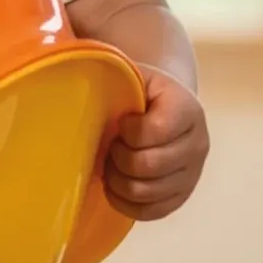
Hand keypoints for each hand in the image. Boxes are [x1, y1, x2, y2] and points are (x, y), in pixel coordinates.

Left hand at [104, 68, 208, 220]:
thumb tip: (64, 50)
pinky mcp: (180, 197)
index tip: (119, 122)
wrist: (161, 109)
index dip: (127, 131)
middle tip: (110, 146)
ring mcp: (192, 173)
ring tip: (111, 163)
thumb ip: (108, 68)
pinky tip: (116, 183)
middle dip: (119, 158)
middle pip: (149, 166)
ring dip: (118, 180)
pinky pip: (149, 212)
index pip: (155, 130)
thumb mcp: (128, 72)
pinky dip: (125, 201)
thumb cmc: (135, 91)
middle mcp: (199, 143)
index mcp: (187, 108)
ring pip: (146, 192)